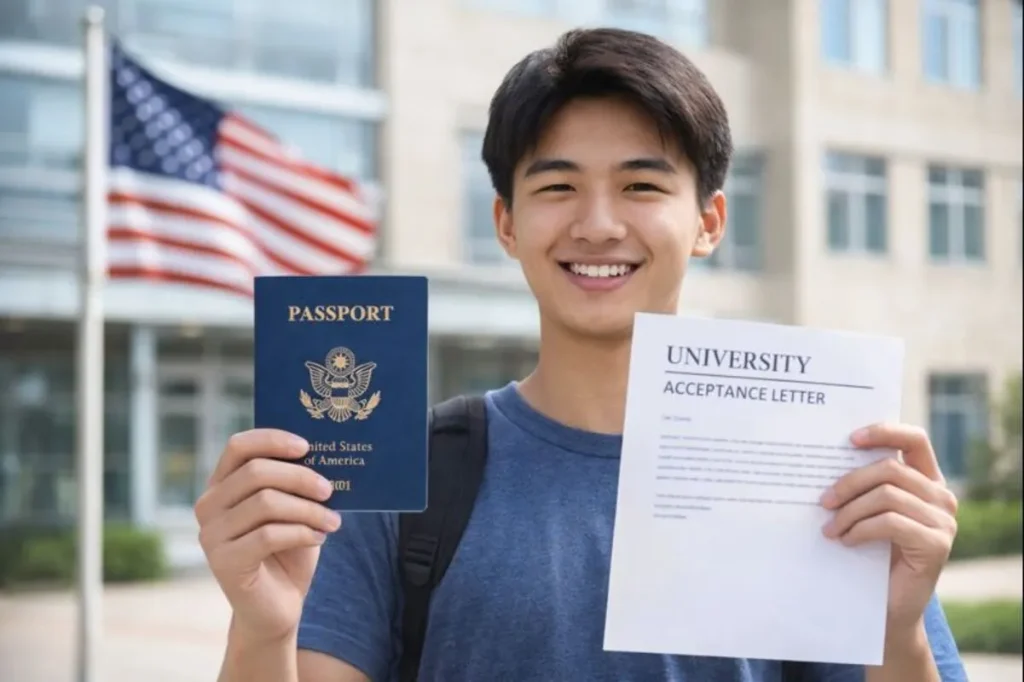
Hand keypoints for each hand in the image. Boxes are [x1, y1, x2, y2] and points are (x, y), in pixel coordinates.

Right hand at [195, 429, 341, 642]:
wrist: (277, 608)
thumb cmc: (288, 552)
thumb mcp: (293, 510)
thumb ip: (295, 484)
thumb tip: (324, 455)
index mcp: (222, 485)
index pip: (238, 447)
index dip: (272, 440)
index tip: (306, 446)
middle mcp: (208, 506)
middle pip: (256, 472)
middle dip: (300, 477)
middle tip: (330, 490)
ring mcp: (211, 535)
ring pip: (265, 503)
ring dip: (308, 509)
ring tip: (333, 520)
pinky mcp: (223, 562)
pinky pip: (268, 535)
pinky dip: (301, 532)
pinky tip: (318, 538)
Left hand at [819, 423, 958, 634]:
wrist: (889, 606)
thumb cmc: (872, 553)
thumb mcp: (868, 512)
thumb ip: (864, 487)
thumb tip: (823, 459)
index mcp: (926, 480)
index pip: (914, 440)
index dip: (884, 431)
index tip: (850, 438)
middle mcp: (941, 496)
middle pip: (890, 469)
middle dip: (849, 482)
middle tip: (822, 501)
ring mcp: (944, 521)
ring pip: (887, 495)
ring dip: (849, 511)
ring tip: (829, 528)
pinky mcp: (937, 544)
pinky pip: (890, 523)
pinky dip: (860, 529)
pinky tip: (846, 541)